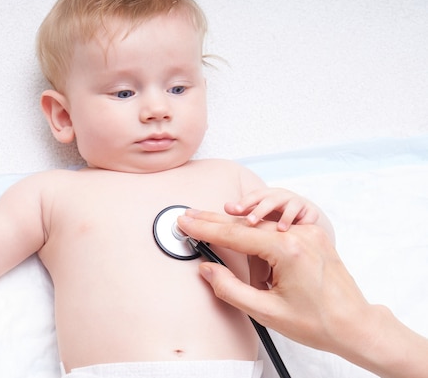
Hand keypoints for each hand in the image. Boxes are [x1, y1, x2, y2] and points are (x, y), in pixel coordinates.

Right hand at [176, 209, 366, 352]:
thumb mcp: (266, 312)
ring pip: (262, 227)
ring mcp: (309, 232)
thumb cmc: (318, 322)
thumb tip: (207, 270)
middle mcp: (300, 234)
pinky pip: (278, 231)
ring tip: (237, 258)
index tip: (185, 223)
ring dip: (242, 238)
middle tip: (189, 216)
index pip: (235, 234)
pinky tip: (256, 254)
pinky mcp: (313, 236)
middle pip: (245, 224)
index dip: (205, 229)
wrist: (355, 325)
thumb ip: (230, 289)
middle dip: (214, 221)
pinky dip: (261, 239)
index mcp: (288, 250)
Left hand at [224, 187, 319, 230]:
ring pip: (292, 206)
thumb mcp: (258, 213)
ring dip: (285, 217)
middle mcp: (282, 197)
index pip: (254, 196)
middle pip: (270, 200)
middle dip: (260, 209)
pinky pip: (310, 215)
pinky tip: (302, 231)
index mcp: (266, 196)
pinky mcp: (311, 213)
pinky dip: (305, 221)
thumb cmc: (274, 216)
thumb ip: (243, 211)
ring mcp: (297, 204)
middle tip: (250, 222)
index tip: (234, 210)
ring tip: (280, 229)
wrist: (302, 218)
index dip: (245, 202)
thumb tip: (226, 207)